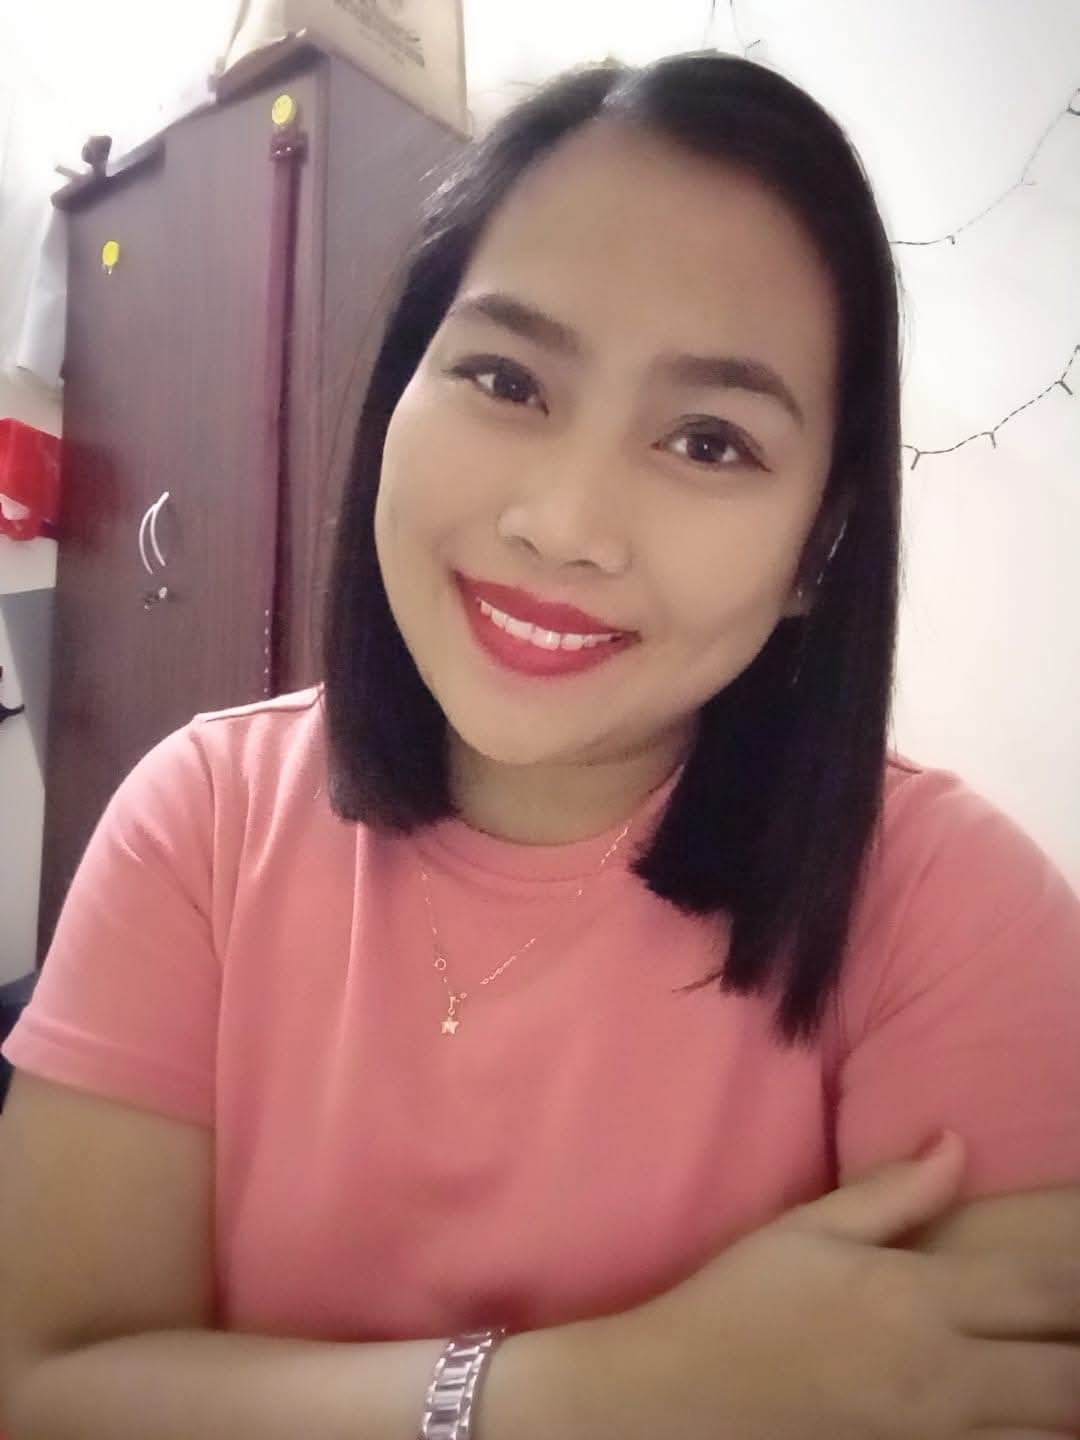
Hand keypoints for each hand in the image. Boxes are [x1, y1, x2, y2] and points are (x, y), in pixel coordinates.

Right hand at [595, 1131, 1079, 1439]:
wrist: (677, 1401)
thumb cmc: (739, 1303)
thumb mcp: (807, 1230)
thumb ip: (893, 1192)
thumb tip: (958, 1143)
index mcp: (916, 1299)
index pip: (1046, 1291)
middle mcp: (941, 1376)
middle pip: (1071, 1381)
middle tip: (1079, 1327)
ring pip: (1048, 1435)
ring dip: (1064, 1400)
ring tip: (1058, 1370)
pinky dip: (1023, 1437)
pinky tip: (1024, 1413)